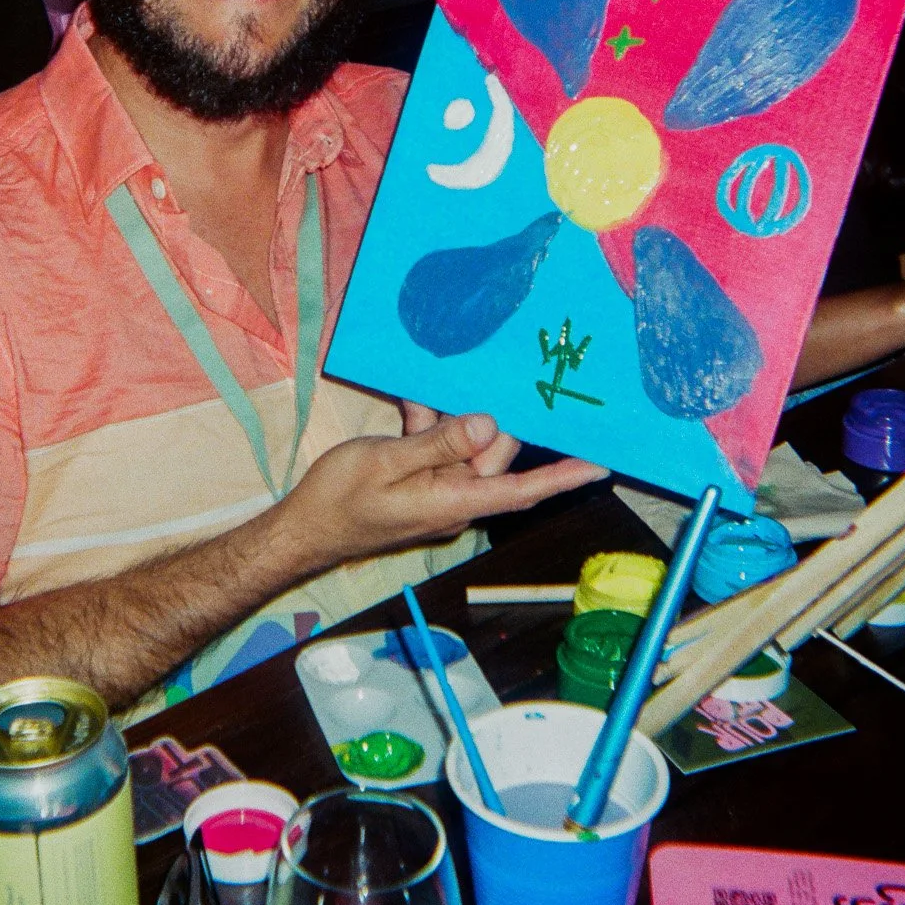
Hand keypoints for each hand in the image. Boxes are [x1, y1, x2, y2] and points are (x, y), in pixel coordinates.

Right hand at [279, 411, 605, 570]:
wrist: (302, 530)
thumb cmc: (339, 501)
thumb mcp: (385, 463)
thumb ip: (438, 444)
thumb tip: (487, 425)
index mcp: (454, 501)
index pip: (521, 490)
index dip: (563, 476)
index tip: (601, 463)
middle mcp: (455, 499)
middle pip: (492, 455)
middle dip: (484, 417)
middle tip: (483, 374)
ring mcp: (437, 492)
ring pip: (463, 446)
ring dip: (445, 418)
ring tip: (422, 392)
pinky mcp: (419, 484)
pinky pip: (437, 450)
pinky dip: (426, 425)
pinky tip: (410, 400)